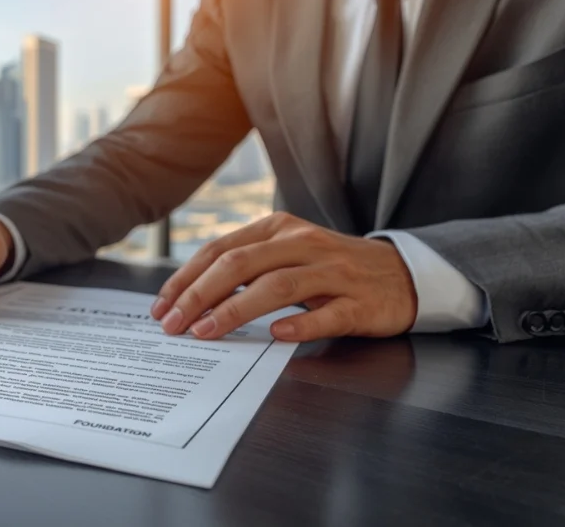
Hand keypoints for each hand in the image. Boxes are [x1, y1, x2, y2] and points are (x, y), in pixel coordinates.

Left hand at [147, 212, 416, 341]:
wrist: (403, 274)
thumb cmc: (332, 269)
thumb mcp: (286, 255)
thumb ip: (245, 269)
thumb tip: (190, 297)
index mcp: (278, 229)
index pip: (220, 250)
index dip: (186, 278)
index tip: (161, 306)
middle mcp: (302, 243)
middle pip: (241, 264)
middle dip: (200, 295)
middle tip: (173, 324)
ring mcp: (333, 271)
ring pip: (277, 286)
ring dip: (235, 310)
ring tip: (206, 332)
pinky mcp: (359, 301)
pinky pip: (326, 312)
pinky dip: (299, 324)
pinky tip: (275, 336)